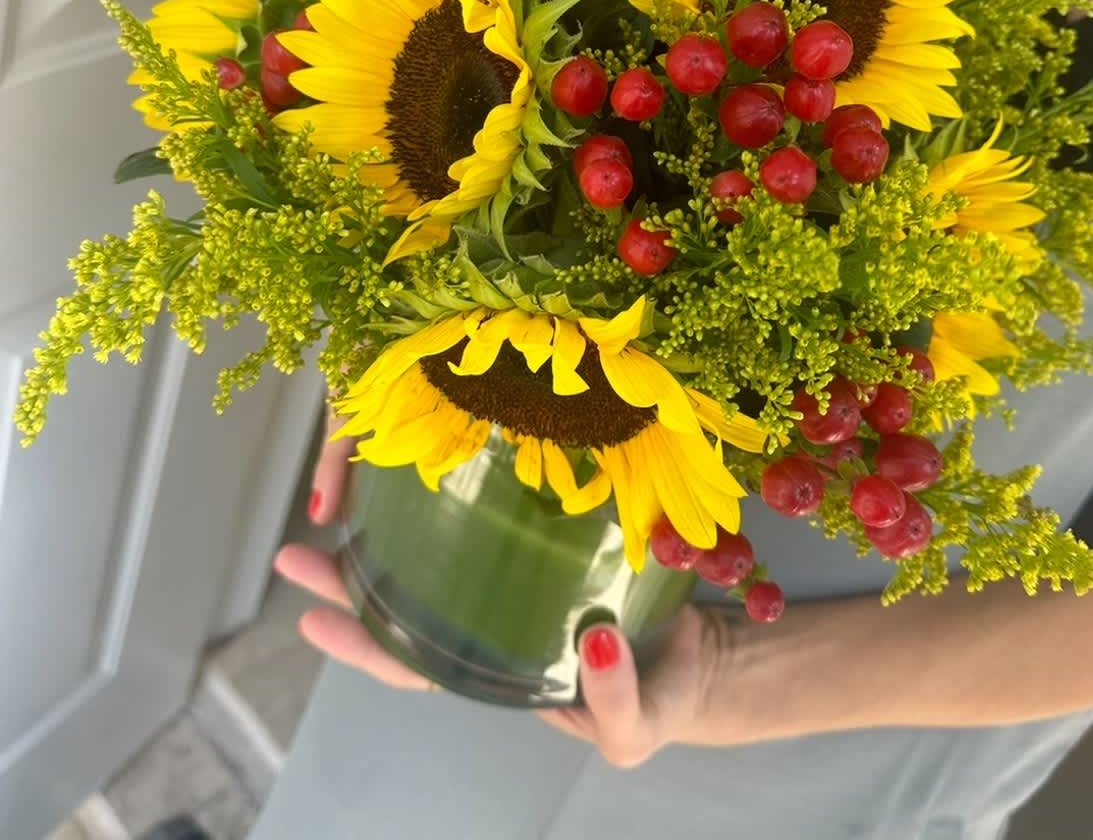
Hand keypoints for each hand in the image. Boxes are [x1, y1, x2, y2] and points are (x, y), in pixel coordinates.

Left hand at [275, 408, 745, 761]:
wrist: (703, 655)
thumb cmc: (658, 694)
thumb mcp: (634, 723)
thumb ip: (614, 700)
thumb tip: (593, 642)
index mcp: (498, 670)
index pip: (416, 664)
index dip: (364, 644)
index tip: (311, 620)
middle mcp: (491, 622)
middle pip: (406, 609)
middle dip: (347, 586)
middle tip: (297, 554)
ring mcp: (514, 577)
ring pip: (435, 557)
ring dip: (385, 533)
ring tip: (338, 496)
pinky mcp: (550, 535)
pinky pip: (489, 517)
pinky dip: (449, 495)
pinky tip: (425, 461)